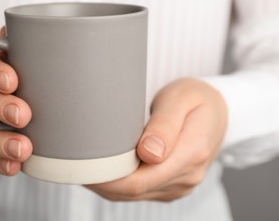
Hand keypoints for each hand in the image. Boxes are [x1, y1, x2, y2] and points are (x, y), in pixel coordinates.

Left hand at [87, 78, 226, 201]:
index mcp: (190, 154)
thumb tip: (148, 154)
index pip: (139, 181)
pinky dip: (120, 184)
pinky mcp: (173, 185)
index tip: (82, 166)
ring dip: (108, 184)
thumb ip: (165, 125)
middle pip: (133, 191)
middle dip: (101, 182)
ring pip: (135, 195)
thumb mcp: (182, 98)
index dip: (106, 179)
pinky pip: (142, 191)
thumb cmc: (196, 98)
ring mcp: (180, 184)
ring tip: (85, 165)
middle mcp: (187, 176)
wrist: (219, 110)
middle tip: (74, 164)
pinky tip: (106, 169)